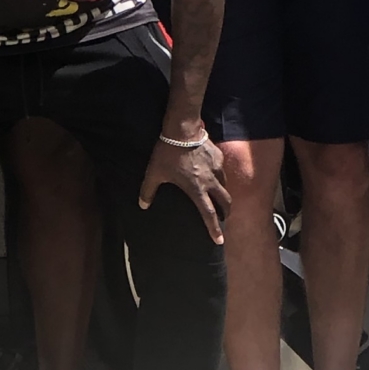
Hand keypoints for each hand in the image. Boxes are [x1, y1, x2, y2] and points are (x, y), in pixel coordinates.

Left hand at [139, 127, 228, 243]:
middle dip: (226, 212)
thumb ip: (148, 191)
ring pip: (225, 185)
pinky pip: (222, 170)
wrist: (182, 129)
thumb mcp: (154, 173)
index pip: (208, 214)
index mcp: (196, 189)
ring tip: (218, 197)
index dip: (214, 229)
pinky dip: (219, 177)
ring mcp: (217, 168)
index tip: (219, 240)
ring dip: (223, 194)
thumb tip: (142, 205)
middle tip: (224, 218)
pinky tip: (213, 174)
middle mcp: (210, 181)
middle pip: (225, 201)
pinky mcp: (218, 156)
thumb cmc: (167, 153)